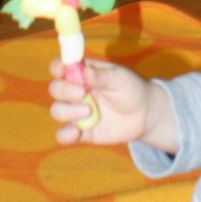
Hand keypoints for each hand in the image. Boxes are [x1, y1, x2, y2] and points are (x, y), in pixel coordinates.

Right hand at [48, 58, 176, 151]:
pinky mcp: (81, 131)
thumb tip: (86, 71)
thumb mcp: (120, 78)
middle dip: (64, 91)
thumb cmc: (131, 88)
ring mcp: (77, 112)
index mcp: (82, 73)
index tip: (63, 70)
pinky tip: (77, 132)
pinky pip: (63, 134)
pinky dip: (65, 135)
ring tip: (89, 111)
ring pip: (57, 111)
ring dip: (67, 111)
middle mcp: (75, 91)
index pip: (59, 66)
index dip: (57, 67)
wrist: (144, 114)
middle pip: (55, 89)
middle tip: (83, 93)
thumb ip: (103, 76)